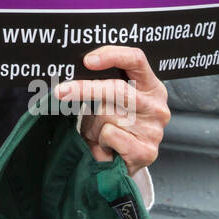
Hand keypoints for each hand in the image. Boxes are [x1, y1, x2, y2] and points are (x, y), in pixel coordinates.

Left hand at [53, 46, 169, 175]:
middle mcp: (156, 106)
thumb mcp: (107, 99)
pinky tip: (107, 147)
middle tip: (62, 91)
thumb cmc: (111, 125)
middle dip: (85, 89)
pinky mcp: (146, 151)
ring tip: (98, 132)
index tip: (87, 61)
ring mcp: (154, 130)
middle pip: (118, 88)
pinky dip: (100, 141)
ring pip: (109, 115)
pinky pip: (110, 135)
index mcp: (150, 86)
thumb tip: (75, 71)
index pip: (136, 59)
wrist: (119, 164)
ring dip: (93, 124)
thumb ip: (100, 82)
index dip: (111, 55)